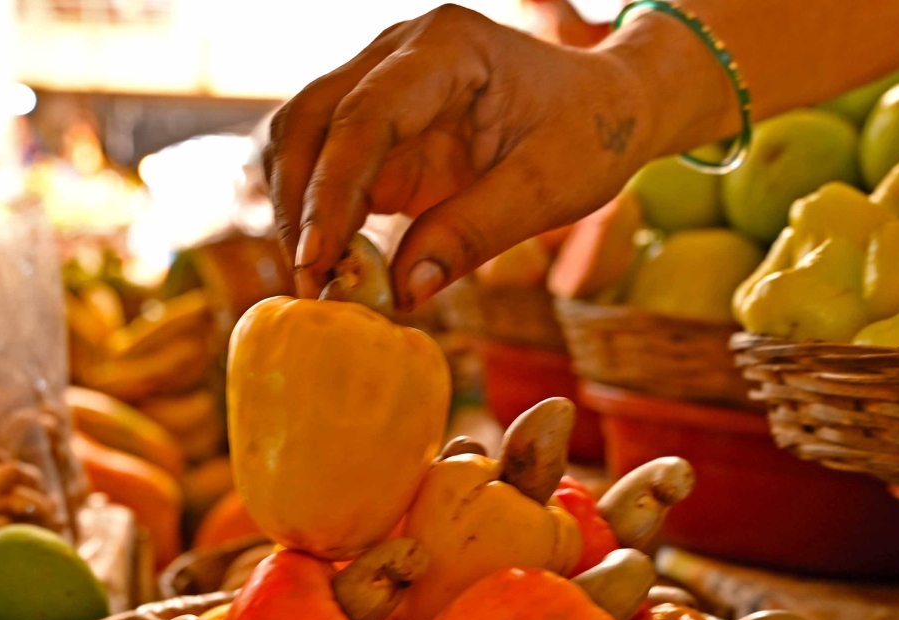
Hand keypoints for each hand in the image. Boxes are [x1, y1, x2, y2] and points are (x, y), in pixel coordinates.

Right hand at [264, 5, 664, 309]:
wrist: (604, 107)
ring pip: (296, 140)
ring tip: (317, 282)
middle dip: (299, 208)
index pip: (362, 118)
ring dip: (294, 213)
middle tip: (312, 286)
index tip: (316, 261)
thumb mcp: (548, 190)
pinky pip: (319, 166)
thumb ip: (473, 234)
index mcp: (445, 48)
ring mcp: (376, 83)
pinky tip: (331, 266)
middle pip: (307, 122)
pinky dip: (314, 216)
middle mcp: (395, 52)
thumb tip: (401, 292)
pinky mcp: (373, 125)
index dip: (329, 193)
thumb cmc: (588, 137)